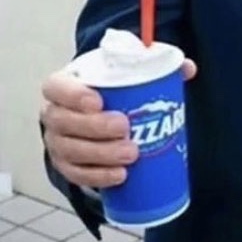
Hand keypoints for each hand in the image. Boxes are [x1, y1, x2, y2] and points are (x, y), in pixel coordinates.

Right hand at [41, 59, 196, 188]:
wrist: (99, 115)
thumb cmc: (112, 90)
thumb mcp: (129, 73)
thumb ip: (158, 65)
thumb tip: (187, 68)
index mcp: (64, 84)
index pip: (56, 87)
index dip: (72, 95)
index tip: (99, 101)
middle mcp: (54, 114)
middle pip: (64, 122)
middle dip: (95, 128)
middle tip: (125, 129)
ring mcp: (57, 141)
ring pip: (70, 150)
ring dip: (100, 154)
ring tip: (131, 154)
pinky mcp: (66, 165)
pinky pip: (76, 174)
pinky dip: (98, 176)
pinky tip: (120, 175)